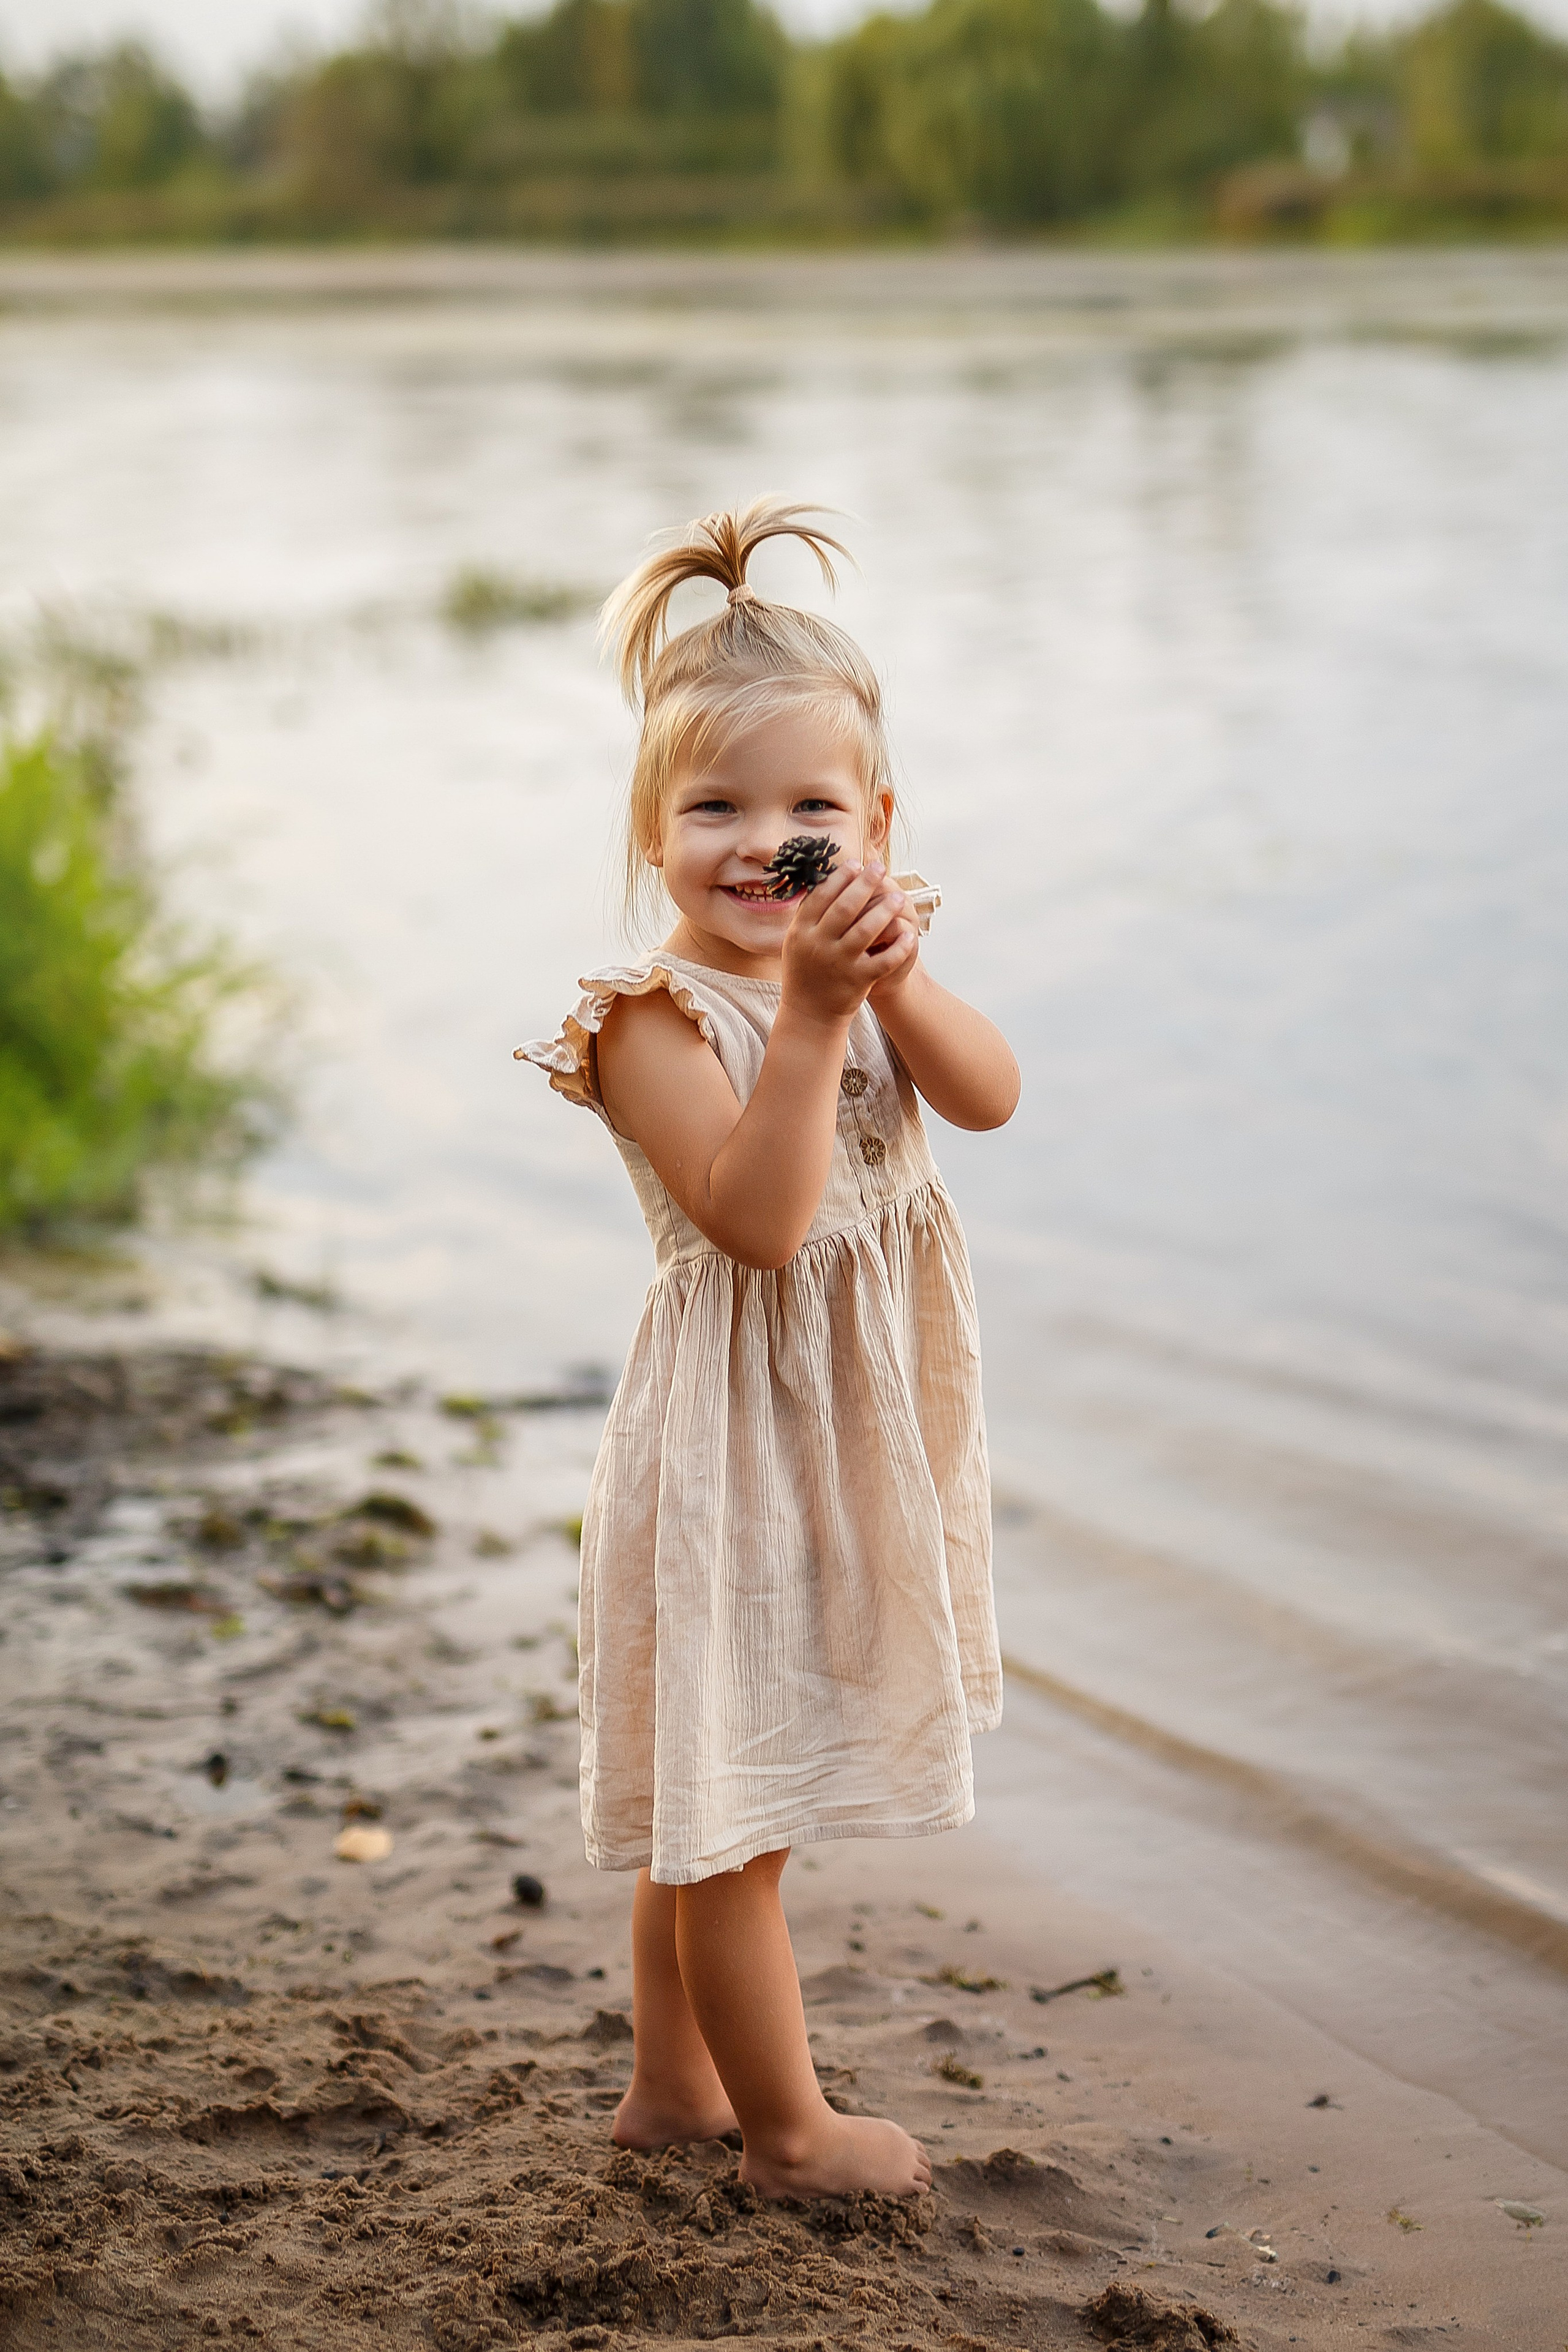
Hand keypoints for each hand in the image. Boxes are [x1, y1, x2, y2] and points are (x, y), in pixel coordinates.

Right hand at [780, 859, 916, 1024]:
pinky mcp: (858, 980)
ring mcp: (839, 963)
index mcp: (801, 931)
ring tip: (899, 897)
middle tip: (880, 868)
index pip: (821, 896)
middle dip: (865, 884)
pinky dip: (898, 947)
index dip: (840, 877)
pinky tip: (909, 934)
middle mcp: (818, 945)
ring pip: (866, 930)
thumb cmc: (806, 971)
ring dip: (885, 910)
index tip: (856, 863)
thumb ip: (810, 914)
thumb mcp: (797, 941)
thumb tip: (828, 878)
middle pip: (845, 907)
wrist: (809, 1014)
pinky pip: (883, 960)